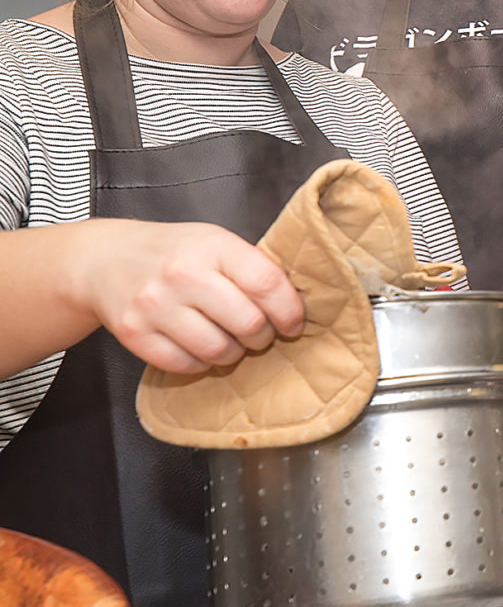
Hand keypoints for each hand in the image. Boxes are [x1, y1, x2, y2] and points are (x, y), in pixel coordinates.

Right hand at [75, 219, 302, 372]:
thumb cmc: (172, 252)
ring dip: (234, 353)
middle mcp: (183, 274)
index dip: (289, 310)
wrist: (105, 259)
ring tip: (230, 340)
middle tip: (259, 333)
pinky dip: (201, 363)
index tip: (292, 323)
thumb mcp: (213, 241)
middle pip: (248, 323)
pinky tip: (199, 346)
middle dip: (262, 336)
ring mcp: (156, 305)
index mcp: (211, 245)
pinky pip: (186, 365)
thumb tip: (293, 305)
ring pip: (219, 350)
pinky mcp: (135, 334)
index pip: (266, 283)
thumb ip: (249, 267)